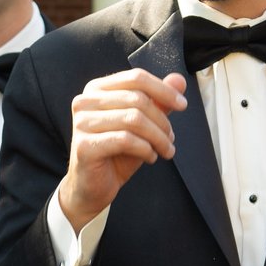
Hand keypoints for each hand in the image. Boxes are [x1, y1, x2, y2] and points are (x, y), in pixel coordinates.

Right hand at [59, 69, 185, 229]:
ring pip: (133, 119)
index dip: (163, 90)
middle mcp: (85, 101)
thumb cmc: (116, 154)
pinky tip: (150, 157)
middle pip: (137, 99)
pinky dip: (145, 149)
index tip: (183, 105)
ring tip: (165, 150)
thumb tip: (179, 80)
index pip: (136, 78)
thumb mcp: (142, 125)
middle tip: (171, 138)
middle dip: (162, 120)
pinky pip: (125, 140)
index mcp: (97, 89)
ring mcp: (82, 123)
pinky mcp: (85, 145)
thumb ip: (158, 101)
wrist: (93, 186)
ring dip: (157, 137)